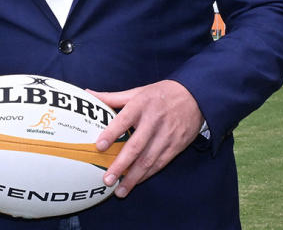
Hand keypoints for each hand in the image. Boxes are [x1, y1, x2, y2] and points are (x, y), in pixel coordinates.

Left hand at [88, 80, 202, 198]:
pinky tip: (136, 182)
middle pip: (136, 146)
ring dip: (133, 177)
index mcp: (141, 105)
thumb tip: (88, 93)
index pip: (124, 120)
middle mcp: (153, 121)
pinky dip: (147, 175)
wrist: (195, 97)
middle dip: (121, 165)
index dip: (111, 133)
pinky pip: (160, 163)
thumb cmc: (161, 94)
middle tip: (107, 179)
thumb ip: (112, 97)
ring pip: (148, 160)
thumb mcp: (137, 92)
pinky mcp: (176, 146)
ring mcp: (166, 135)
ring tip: (120, 190)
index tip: (99, 146)